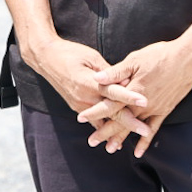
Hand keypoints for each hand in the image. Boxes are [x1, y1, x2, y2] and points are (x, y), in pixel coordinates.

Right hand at [27, 36, 148, 131]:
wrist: (46, 58)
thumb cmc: (70, 53)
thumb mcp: (91, 57)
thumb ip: (109, 72)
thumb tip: (126, 81)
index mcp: (88, 82)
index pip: (113, 91)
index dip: (130, 96)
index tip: (145, 101)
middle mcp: (84, 97)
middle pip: (111, 112)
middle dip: (130, 122)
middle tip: (146, 129)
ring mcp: (79, 104)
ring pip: (103, 120)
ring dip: (118, 129)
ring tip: (134, 138)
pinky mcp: (76, 106)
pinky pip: (93, 121)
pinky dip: (104, 128)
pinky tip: (114, 138)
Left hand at [86, 39, 191, 156]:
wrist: (187, 61)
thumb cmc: (159, 56)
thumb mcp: (134, 60)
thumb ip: (116, 72)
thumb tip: (97, 78)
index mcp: (131, 90)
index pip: (108, 105)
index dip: (94, 112)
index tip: (80, 119)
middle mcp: (141, 104)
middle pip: (119, 121)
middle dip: (104, 132)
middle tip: (91, 142)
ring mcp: (153, 109)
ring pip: (133, 128)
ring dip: (121, 138)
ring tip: (109, 148)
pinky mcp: (164, 111)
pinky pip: (153, 129)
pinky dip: (144, 141)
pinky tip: (138, 152)